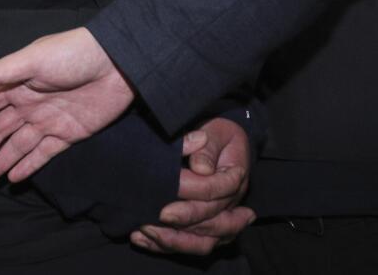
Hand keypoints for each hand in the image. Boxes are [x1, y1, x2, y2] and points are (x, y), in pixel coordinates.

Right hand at [0, 27, 134, 183]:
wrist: (117, 63)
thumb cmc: (72, 53)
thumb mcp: (32, 58)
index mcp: (18, 84)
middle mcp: (29, 104)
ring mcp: (48, 120)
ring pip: (17, 146)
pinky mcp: (69, 133)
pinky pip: (44, 153)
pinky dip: (28, 165)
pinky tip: (13, 178)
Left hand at [131, 117, 255, 255]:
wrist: (219, 144)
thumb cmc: (215, 135)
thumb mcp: (216, 131)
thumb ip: (207, 147)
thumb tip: (201, 169)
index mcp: (236, 177)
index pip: (219, 190)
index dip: (197, 191)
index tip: (174, 188)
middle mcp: (231, 205)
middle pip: (212, 222)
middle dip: (184, 220)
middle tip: (159, 214)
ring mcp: (218, 221)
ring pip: (202, 243)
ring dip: (174, 240)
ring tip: (147, 230)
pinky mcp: (203, 231)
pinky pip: (187, 246)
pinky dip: (164, 246)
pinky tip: (141, 238)